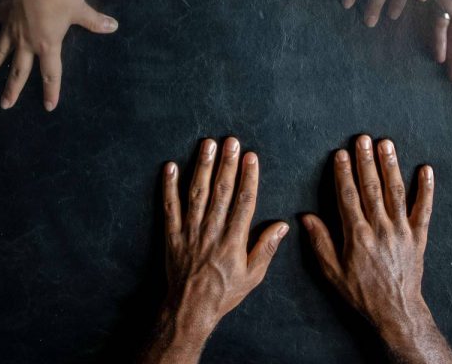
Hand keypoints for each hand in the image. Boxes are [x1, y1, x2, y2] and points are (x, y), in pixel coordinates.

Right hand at [0, 0, 117, 110]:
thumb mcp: (79, 9)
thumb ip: (95, 21)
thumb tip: (113, 27)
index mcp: (47, 43)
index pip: (51, 72)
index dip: (51, 90)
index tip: (48, 106)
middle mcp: (26, 41)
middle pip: (19, 69)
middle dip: (13, 88)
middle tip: (5, 104)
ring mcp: (10, 28)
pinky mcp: (0, 12)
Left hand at [145, 138, 287, 362]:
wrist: (190, 309)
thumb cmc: (224, 292)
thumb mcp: (253, 276)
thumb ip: (267, 248)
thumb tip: (282, 225)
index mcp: (233, 239)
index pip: (244, 201)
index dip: (248, 176)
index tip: (251, 156)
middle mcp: (212, 230)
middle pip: (221, 190)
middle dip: (227, 163)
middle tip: (231, 141)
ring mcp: (190, 230)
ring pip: (197, 192)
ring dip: (202, 166)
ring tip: (207, 144)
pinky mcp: (172, 233)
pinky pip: (170, 206)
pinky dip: (169, 186)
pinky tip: (170, 166)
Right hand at [303, 136, 434, 344]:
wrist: (396, 312)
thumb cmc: (362, 293)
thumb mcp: (333, 272)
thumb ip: (320, 242)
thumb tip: (306, 217)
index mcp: (357, 235)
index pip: (348, 197)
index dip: (343, 174)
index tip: (340, 154)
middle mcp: (380, 228)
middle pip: (372, 188)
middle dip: (366, 161)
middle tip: (362, 139)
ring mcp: (402, 230)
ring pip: (396, 192)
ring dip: (391, 166)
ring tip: (386, 144)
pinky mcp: (418, 236)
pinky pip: (424, 209)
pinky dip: (426, 189)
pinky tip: (426, 169)